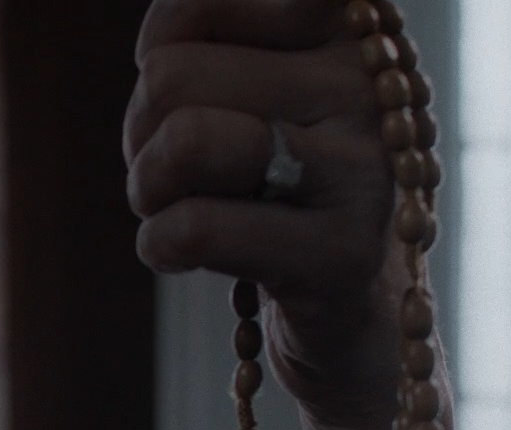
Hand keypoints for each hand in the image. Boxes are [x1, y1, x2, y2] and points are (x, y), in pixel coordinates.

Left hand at [123, 0, 410, 428]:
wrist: (360, 318)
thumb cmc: (288, 189)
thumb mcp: (268, 89)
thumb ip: (219, 39)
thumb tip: (160, 36)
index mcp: (349, 27)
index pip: (200, 5)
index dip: (159, 50)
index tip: (178, 94)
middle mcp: (369, 83)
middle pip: (171, 76)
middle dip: (140, 133)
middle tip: (170, 172)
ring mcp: (363, 168)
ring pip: (186, 138)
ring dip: (146, 186)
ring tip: (167, 207)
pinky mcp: (340, 252)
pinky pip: (198, 226)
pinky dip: (160, 245)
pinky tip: (180, 254)